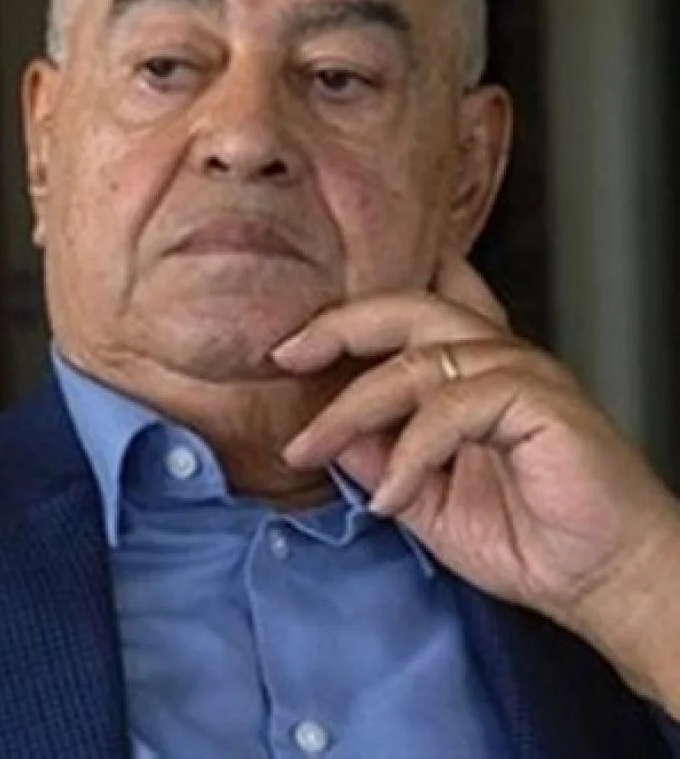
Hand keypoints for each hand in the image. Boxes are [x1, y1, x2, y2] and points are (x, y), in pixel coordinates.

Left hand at [272, 253, 679, 712]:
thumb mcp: (424, 500)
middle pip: (406, 308)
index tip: (293, 337)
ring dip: (353, 409)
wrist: (606, 583)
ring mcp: (522, 374)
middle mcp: (498, 359)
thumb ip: (377, 460)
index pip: (420, 308)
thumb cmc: (529, 538)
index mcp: (472, 373)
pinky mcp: (540, 402)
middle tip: (283, 356)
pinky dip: (409, 454)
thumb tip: (326, 436)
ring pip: (417, 360)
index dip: (356, 307)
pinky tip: (392, 499)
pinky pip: (451, 409)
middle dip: (337, 326)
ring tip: (312, 452)